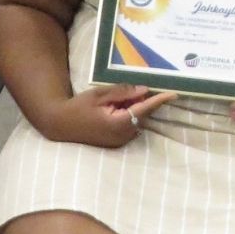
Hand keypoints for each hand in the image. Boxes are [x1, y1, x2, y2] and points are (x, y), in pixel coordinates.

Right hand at [51, 84, 174, 147]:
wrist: (60, 124)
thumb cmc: (78, 107)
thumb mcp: (100, 94)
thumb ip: (123, 92)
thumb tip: (144, 91)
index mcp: (119, 123)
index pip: (145, 109)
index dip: (159, 100)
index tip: (174, 93)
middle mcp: (122, 135)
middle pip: (141, 114)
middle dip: (140, 101)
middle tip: (127, 90)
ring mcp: (119, 141)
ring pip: (136, 120)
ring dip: (132, 108)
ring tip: (114, 100)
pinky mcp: (115, 143)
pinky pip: (129, 126)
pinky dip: (127, 115)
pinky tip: (113, 108)